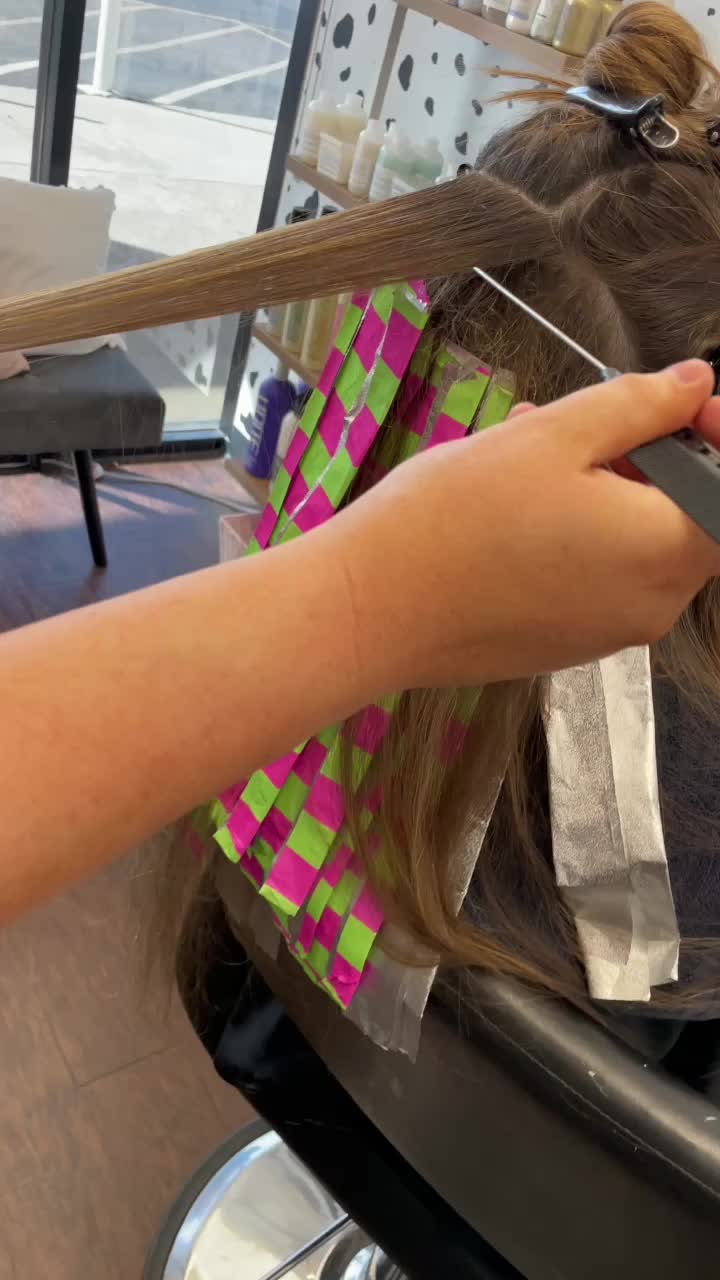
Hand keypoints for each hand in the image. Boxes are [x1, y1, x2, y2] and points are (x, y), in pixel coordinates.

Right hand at [334, 360, 719, 690]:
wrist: (372, 610)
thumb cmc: (457, 517)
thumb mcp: (552, 437)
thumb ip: (639, 406)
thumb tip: (697, 386)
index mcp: (665, 551)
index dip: (716, 440)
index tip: (680, 402)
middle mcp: (653, 607)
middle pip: (686, 520)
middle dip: (650, 460)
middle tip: (587, 420)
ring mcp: (608, 635)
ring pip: (634, 547)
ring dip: (606, 492)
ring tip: (534, 451)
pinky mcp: (565, 647)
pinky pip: (597, 580)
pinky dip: (579, 536)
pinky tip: (517, 505)